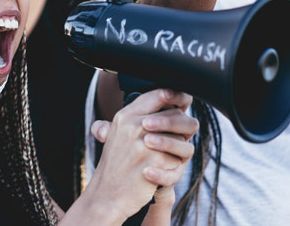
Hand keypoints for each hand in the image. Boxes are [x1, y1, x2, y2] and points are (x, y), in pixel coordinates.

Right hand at [84, 89, 197, 221]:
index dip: (173, 96)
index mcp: (124, 116)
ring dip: (178, 148)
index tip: (182, 101)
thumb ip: (133, 117)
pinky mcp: (156, 160)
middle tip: (176, 136)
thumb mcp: (116, 135)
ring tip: (168, 156)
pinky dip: (174, 166)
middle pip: (175, 115)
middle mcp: (133, 126)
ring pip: (181, 137)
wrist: (107, 195)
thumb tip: (160, 100)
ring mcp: (145, 143)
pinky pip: (179, 158)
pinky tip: (162, 170)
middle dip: (180, 128)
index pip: (156, 95)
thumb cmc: (115, 166)